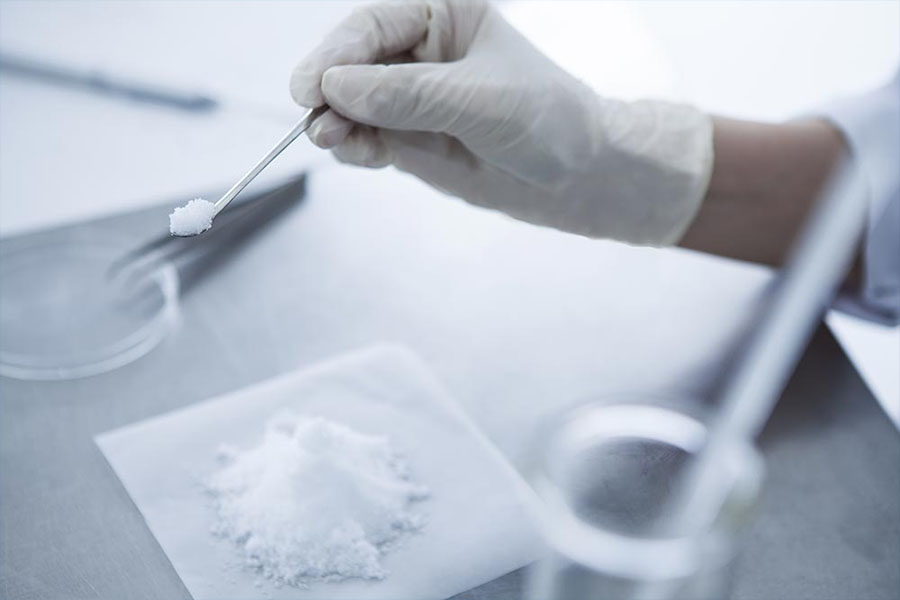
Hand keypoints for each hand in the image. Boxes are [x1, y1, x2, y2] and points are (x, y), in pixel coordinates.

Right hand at [290, 0, 712, 244]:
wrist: (577, 177)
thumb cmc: (547, 119)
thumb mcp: (480, 101)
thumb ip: (410, 95)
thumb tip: (338, 89)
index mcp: (443, 15)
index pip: (374, 25)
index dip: (338, 52)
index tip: (314, 85)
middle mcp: (420, 53)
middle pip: (352, 63)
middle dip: (330, 91)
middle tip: (314, 118)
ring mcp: (411, 99)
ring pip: (352, 105)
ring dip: (335, 122)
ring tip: (332, 140)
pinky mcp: (408, 139)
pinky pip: (366, 138)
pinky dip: (354, 146)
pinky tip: (354, 151)